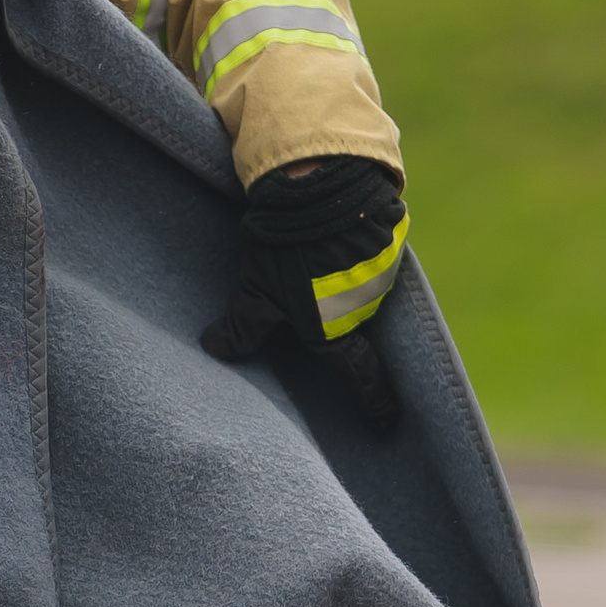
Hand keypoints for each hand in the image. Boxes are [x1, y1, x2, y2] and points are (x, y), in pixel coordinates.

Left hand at [200, 158, 406, 431]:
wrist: (319, 185)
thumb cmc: (283, 249)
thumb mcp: (256, 292)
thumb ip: (242, 327)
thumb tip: (214, 349)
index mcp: (336, 328)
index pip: (360, 375)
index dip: (374, 401)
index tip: (386, 421)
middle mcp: (368, 305)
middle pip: (354, 319)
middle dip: (337, 311)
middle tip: (315, 294)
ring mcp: (384, 268)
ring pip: (362, 282)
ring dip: (343, 273)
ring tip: (315, 253)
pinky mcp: (391, 232)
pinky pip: (373, 247)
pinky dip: (354, 243)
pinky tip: (332, 230)